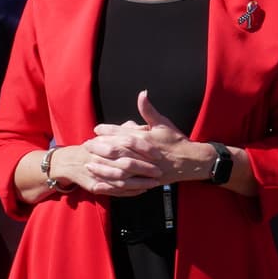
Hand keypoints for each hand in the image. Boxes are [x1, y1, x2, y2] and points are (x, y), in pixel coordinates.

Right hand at [38, 143, 161, 197]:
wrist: (71, 162)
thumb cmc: (95, 147)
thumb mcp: (109, 136)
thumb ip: (128, 131)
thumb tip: (146, 127)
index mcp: (106, 142)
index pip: (128, 143)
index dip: (145, 149)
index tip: (158, 155)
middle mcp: (100, 157)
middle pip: (126, 163)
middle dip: (144, 168)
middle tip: (159, 171)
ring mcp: (97, 173)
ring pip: (122, 180)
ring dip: (140, 182)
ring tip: (154, 183)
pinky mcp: (95, 186)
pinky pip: (115, 191)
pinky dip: (130, 192)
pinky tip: (142, 190)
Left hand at [87, 90, 206, 183]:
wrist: (191, 161)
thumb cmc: (176, 141)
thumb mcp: (164, 123)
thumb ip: (149, 110)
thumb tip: (142, 93)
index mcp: (146, 138)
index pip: (121, 133)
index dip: (107, 131)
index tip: (96, 129)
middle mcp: (143, 153)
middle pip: (116, 150)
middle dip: (99, 148)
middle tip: (86, 145)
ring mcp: (144, 168)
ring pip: (117, 167)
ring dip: (102, 165)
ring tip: (88, 163)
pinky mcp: (145, 180)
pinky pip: (124, 183)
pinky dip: (111, 184)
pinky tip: (99, 183)